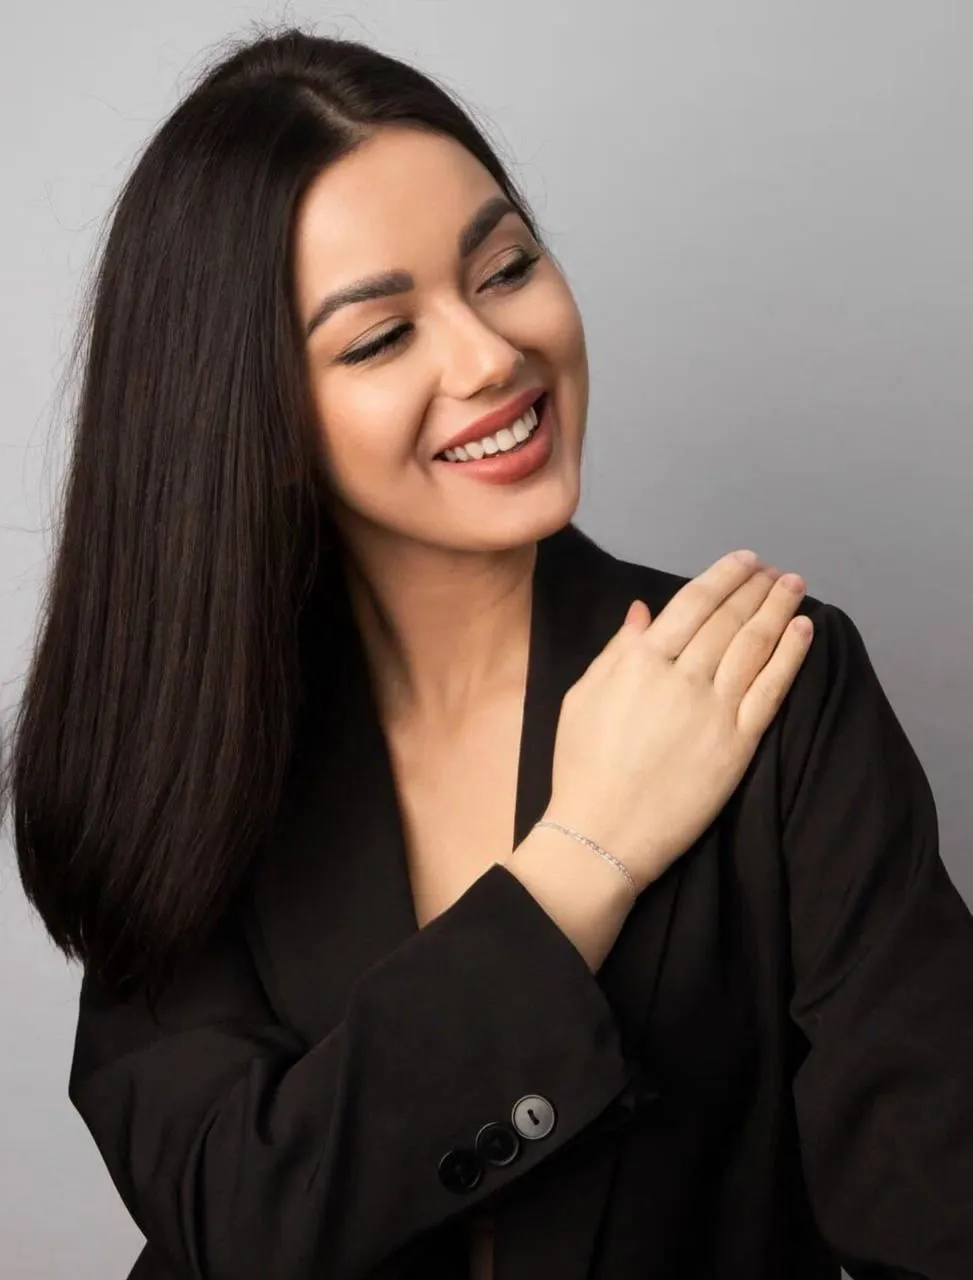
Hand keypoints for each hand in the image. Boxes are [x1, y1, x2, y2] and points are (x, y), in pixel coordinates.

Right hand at [544, 550, 812, 893]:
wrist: (602, 834)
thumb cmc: (581, 768)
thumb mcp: (582, 698)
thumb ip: (616, 652)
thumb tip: (643, 611)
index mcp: (641, 662)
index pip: (693, 604)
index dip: (723, 576)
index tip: (744, 560)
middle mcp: (683, 677)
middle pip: (729, 619)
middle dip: (755, 587)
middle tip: (774, 570)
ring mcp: (715, 710)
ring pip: (755, 645)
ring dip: (778, 609)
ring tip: (793, 586)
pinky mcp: (739, 744)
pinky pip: (772, 690)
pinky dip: (791, 656)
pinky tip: (804, 631)